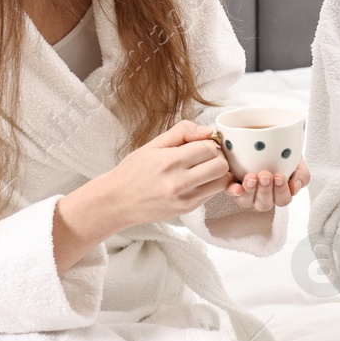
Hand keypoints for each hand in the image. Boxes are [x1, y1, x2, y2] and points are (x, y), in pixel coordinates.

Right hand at [104, 120, 231, 224]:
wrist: (117, 202)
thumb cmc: (134, 171)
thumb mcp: (153, 145)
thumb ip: (182, 132)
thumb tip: (208, 130)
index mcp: (169, 161)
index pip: (209, 148)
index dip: (210, 142)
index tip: (202, 143)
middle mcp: (178, 182)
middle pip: (221, 166)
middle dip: (218, 157)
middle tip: (206, 155)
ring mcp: (184, 199)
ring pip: (222, 182)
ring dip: (218, 172)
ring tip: (203, 168)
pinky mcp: (187, 209)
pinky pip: (212, 194)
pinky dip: (210, 185)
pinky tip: (196, 180)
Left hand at [225, 157, 309, 212]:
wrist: (263, 135)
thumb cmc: (282, 152)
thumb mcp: (296, 160)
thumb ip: (301, 175)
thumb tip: (294, 189)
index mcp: (279, 192)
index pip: (282, 200)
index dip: (281, 191)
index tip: (279, 176)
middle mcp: (262, 196)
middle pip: (265, 204)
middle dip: (265, 190)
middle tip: (265, 175)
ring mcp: (246, 193)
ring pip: (247, 202)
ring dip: (250, 191)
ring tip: (251, 177)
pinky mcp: (231, 184)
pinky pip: (230, 192)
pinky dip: (233, 191)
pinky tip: (237, 187)